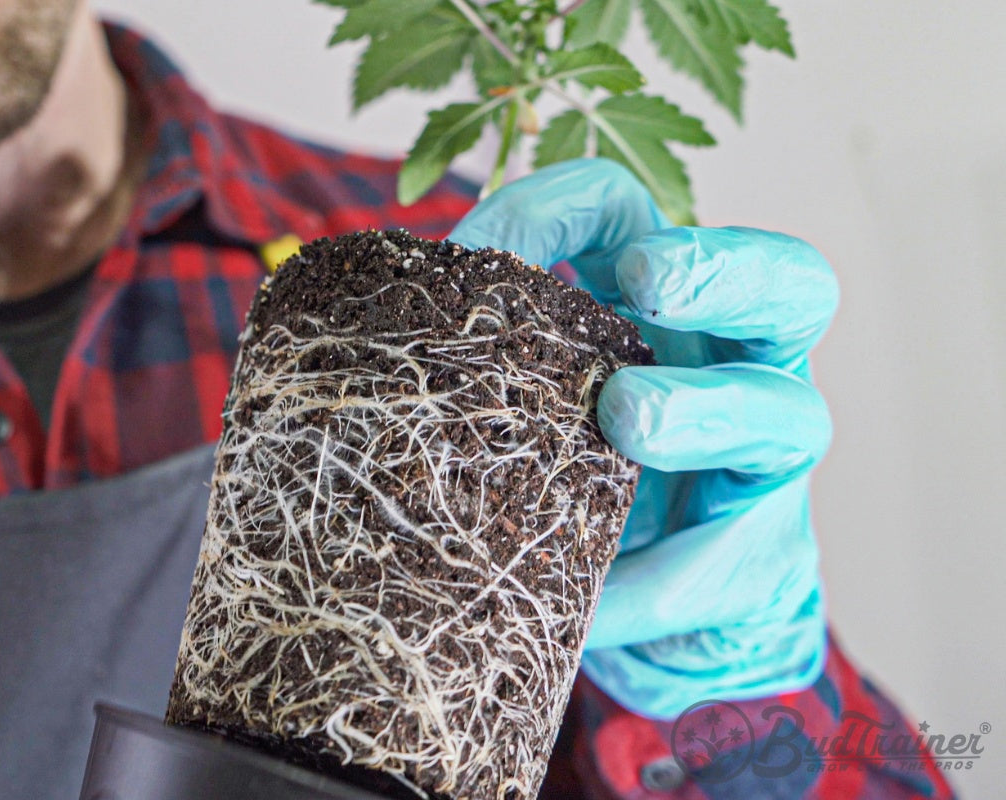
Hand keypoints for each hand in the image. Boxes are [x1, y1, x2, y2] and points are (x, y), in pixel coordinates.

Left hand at [449, 159, 836, 718]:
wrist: (631, 609)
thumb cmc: (570, 481)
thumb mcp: (524, 409)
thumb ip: (485, 356)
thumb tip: (427, 306)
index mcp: (652, 314)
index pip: (633, 220)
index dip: (581, 210)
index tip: (530, 243)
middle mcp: (734, 367)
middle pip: (788, 285)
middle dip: (722, 270)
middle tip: (648, 281)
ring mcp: (766, 463)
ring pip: (784, 414)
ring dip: (702, 409)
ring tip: (627, 417)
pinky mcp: (767, 564)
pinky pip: (717, 570)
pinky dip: (648, 584)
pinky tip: (592, 605)